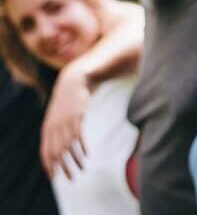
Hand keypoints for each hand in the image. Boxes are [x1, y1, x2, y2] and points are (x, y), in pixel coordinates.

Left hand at [41, 63, 91, 178]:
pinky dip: (82, 148)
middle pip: (55, 153)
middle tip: (70, 178)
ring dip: (75, 160)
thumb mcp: (57, 118)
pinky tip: (87, 155)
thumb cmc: (66, 103)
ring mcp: (64, 122)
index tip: (55, 178)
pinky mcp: (76, 117)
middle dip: (62, 168)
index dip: (49, 167)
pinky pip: (78, 137)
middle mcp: (53, 128)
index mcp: (47, 130)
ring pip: (68, 147)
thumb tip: (57, 148)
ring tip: (82, 169)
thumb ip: (55, 132)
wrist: (73, 82)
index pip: (45, 153)